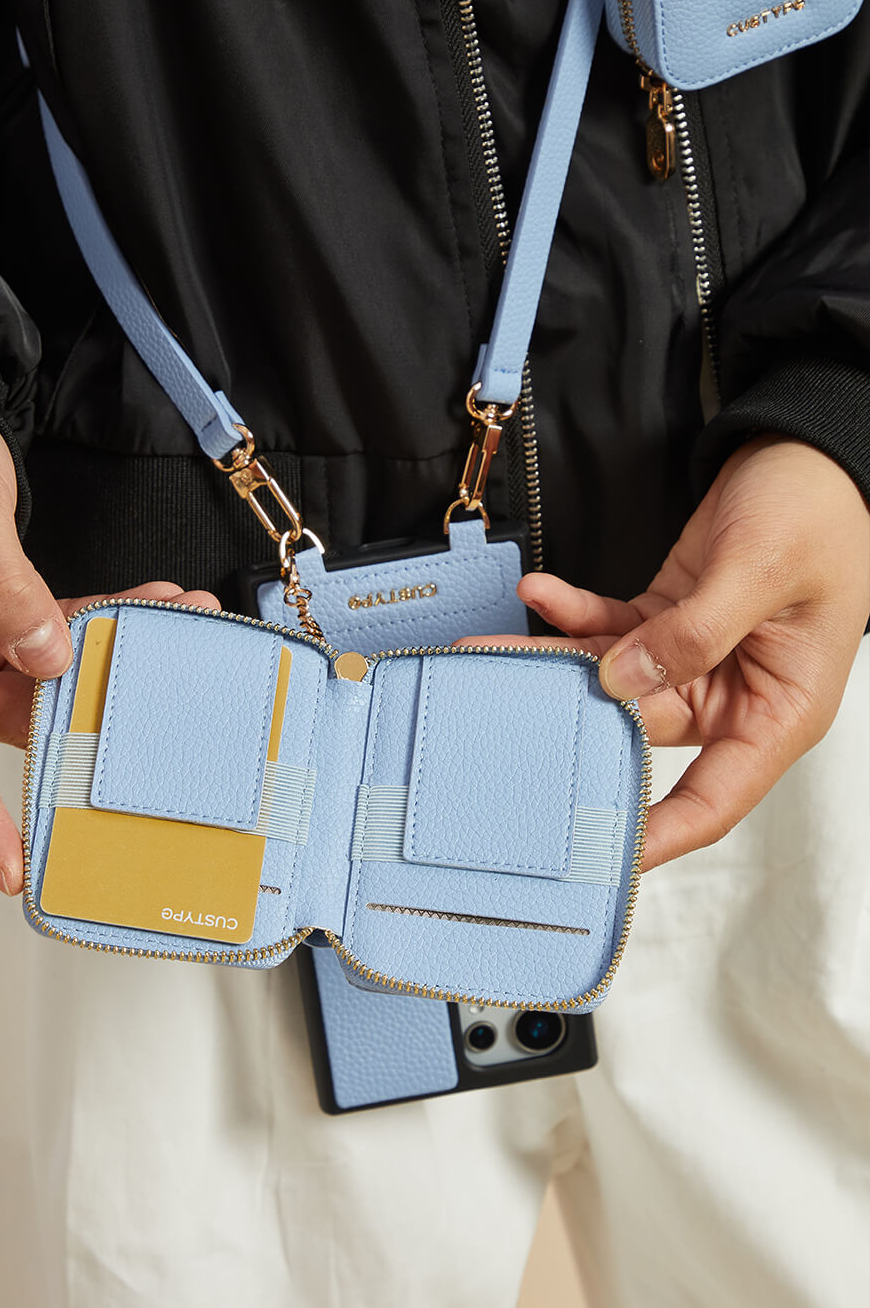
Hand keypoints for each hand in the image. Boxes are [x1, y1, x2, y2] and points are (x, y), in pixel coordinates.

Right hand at [0, 402, 218, 894]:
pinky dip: (99, 627)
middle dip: (93, 703)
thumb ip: (1, 581)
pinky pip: (47, 646)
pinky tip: (153, 607)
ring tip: (181, 618)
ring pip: (41, 682)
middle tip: (174, 670)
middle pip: (6, 714)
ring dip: (110, 653)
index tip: (13, 865)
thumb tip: (47, 656)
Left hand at [459, 436, 869, 869]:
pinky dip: (572, 614)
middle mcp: (734, 695)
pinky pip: (609, 631)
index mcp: (779, 710)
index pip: (715, 799)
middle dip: (571, 724)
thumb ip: (692, 633)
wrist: (807, 449)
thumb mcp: (760, 573)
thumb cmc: (817, 513)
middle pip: (640, 733)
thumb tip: (623, 683)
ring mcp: (696, 658)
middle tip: (502, 720)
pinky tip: (539, 595)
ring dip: (553, 662)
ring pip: (610, 681)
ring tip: (491, 651)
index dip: (659, 835)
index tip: (601, 858)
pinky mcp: (668, 621)